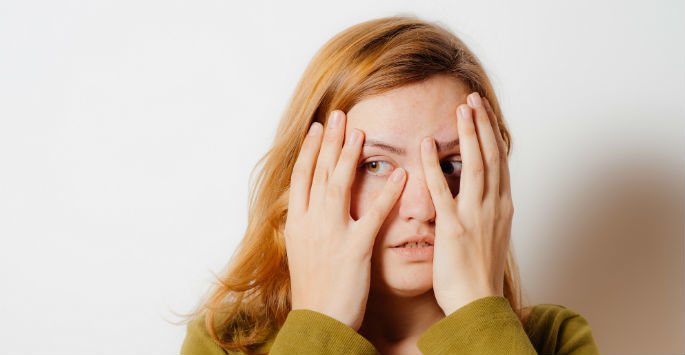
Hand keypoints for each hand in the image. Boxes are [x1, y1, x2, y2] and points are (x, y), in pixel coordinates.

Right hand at [284, 110, 406, 330]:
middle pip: (319, 173)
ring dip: (350, 156)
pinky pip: (373, 216)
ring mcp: (331, 234)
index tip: (317, 127)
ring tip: (361, 132)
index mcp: (297, 223)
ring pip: (339, 185)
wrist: (318, 320)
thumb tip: (308, 204)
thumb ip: (307, 224)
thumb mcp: (301, 252)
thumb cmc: (313, 289)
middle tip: (338, 114)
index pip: (301, 177)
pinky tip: (401, 175)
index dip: (309, 149)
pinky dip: (387, 194)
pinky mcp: (354, 249)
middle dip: (329, 141)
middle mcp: (311, 222)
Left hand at [420, 92, 513, 314]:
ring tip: (462, 108)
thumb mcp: (490, 237)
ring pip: (476, 166)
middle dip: (483, 125)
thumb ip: (485, 211)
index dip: (492, 135)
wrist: (478, 305)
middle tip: (473, 98)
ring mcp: (475, 216)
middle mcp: (494, 207)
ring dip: (470, 134)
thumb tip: (481, 194)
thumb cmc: (479, 275)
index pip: (500, 163)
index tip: (484, 112)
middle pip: (491, 156)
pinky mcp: (453, 229)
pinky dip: (434, 166)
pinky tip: (427, 144)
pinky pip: (442, 191)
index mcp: (502, 208)